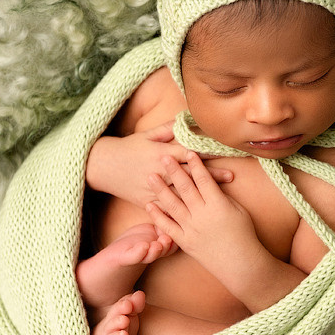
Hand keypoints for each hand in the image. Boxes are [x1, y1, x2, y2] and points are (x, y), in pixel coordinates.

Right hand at [85, 125, 232, 207]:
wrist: (103, 166)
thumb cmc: (127, 148)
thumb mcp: (146, 134)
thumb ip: (167, 129)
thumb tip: (185, 119)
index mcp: (161, 153)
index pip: (189, 152)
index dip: (208, 152)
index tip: (224, 152)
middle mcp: (160, 172)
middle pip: (190, 174)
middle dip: (211, 175)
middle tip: (231, 176)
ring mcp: (154, 188)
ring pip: (182, 192)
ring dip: (201, 193)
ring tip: (218, 197)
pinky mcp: (147, 201)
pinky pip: (166, 207)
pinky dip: (180, 211)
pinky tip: (196, 215)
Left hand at [144, 152, 261, 270]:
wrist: (239, 263)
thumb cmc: (244, 235)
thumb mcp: (238, 210)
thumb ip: (222, 196)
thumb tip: (210, 182)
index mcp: (218, 205)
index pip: (204, 179)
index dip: (196, 165)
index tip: (188, 152)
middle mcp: (202, 215)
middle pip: (185, 188)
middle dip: (174, 171)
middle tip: (164, 158)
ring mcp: (191, 229)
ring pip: (172, 205)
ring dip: (160, 189)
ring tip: (151, 176)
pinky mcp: (184, 242)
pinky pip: (168, 227)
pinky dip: (158, 215)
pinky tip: (149, 205)